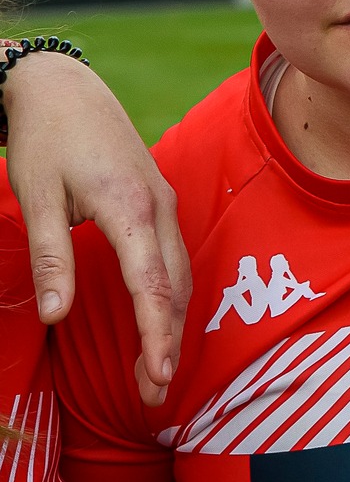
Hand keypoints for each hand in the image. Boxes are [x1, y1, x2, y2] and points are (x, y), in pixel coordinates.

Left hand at [4, 52, 190, 405]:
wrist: (64, 87)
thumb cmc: (47, 138)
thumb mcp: (37, 198)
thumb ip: (51, 259)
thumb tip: (57, 315)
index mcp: (130, 207)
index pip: (152, 284)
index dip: (157, 334)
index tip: (157, 376)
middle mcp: (158, 206)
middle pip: (176, 285)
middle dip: (168, 341)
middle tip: (154, 394)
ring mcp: (163, 201)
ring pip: (180, 272)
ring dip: (172, 321)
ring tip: (155, 368)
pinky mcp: (157, 199)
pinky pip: (174, 255)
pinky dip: (170, 294)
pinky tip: (158, 317)